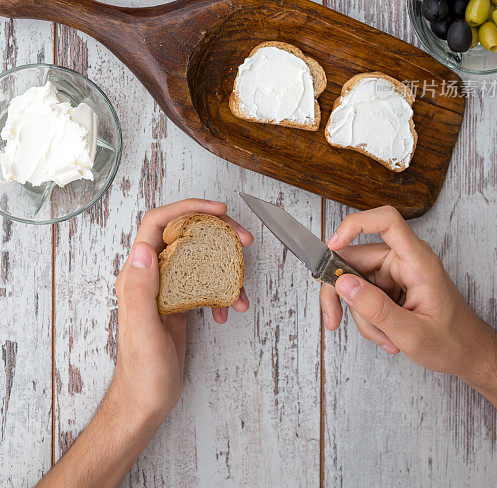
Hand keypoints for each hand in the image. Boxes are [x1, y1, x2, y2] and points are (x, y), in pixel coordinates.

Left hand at [111, 198, 252, 427]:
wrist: (145, 403)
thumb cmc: (141, 373)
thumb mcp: (142, 331)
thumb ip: (141, 290)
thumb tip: (143, 250)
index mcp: (137, 274)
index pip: (159, 224)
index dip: (188, 209)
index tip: (218, 211)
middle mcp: (151, 275)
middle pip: (185, 235)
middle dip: (217, 233)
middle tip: (243, 239)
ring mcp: (167, 288)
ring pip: (200, 258)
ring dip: (225, 265)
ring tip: (243, 285)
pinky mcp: (180, 303)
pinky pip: (206, 283)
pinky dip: (223, 292)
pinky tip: (230, 310)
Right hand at [320, 205, 488, 377]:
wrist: (469, 354)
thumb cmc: (452, 342)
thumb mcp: (412, 334)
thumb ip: (376, 309)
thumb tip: (343, 283)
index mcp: (419, 261)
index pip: (387, 221)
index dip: (356, 224)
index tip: (332, 246)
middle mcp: (405, 259)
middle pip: (357, 258)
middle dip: (344, 294)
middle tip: (334, 319)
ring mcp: (396, 271)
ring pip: (356, 281)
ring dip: (362, 314)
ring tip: (385, 338)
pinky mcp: (390, 283)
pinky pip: (363, 293)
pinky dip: (367, 317)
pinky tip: (385, 334)